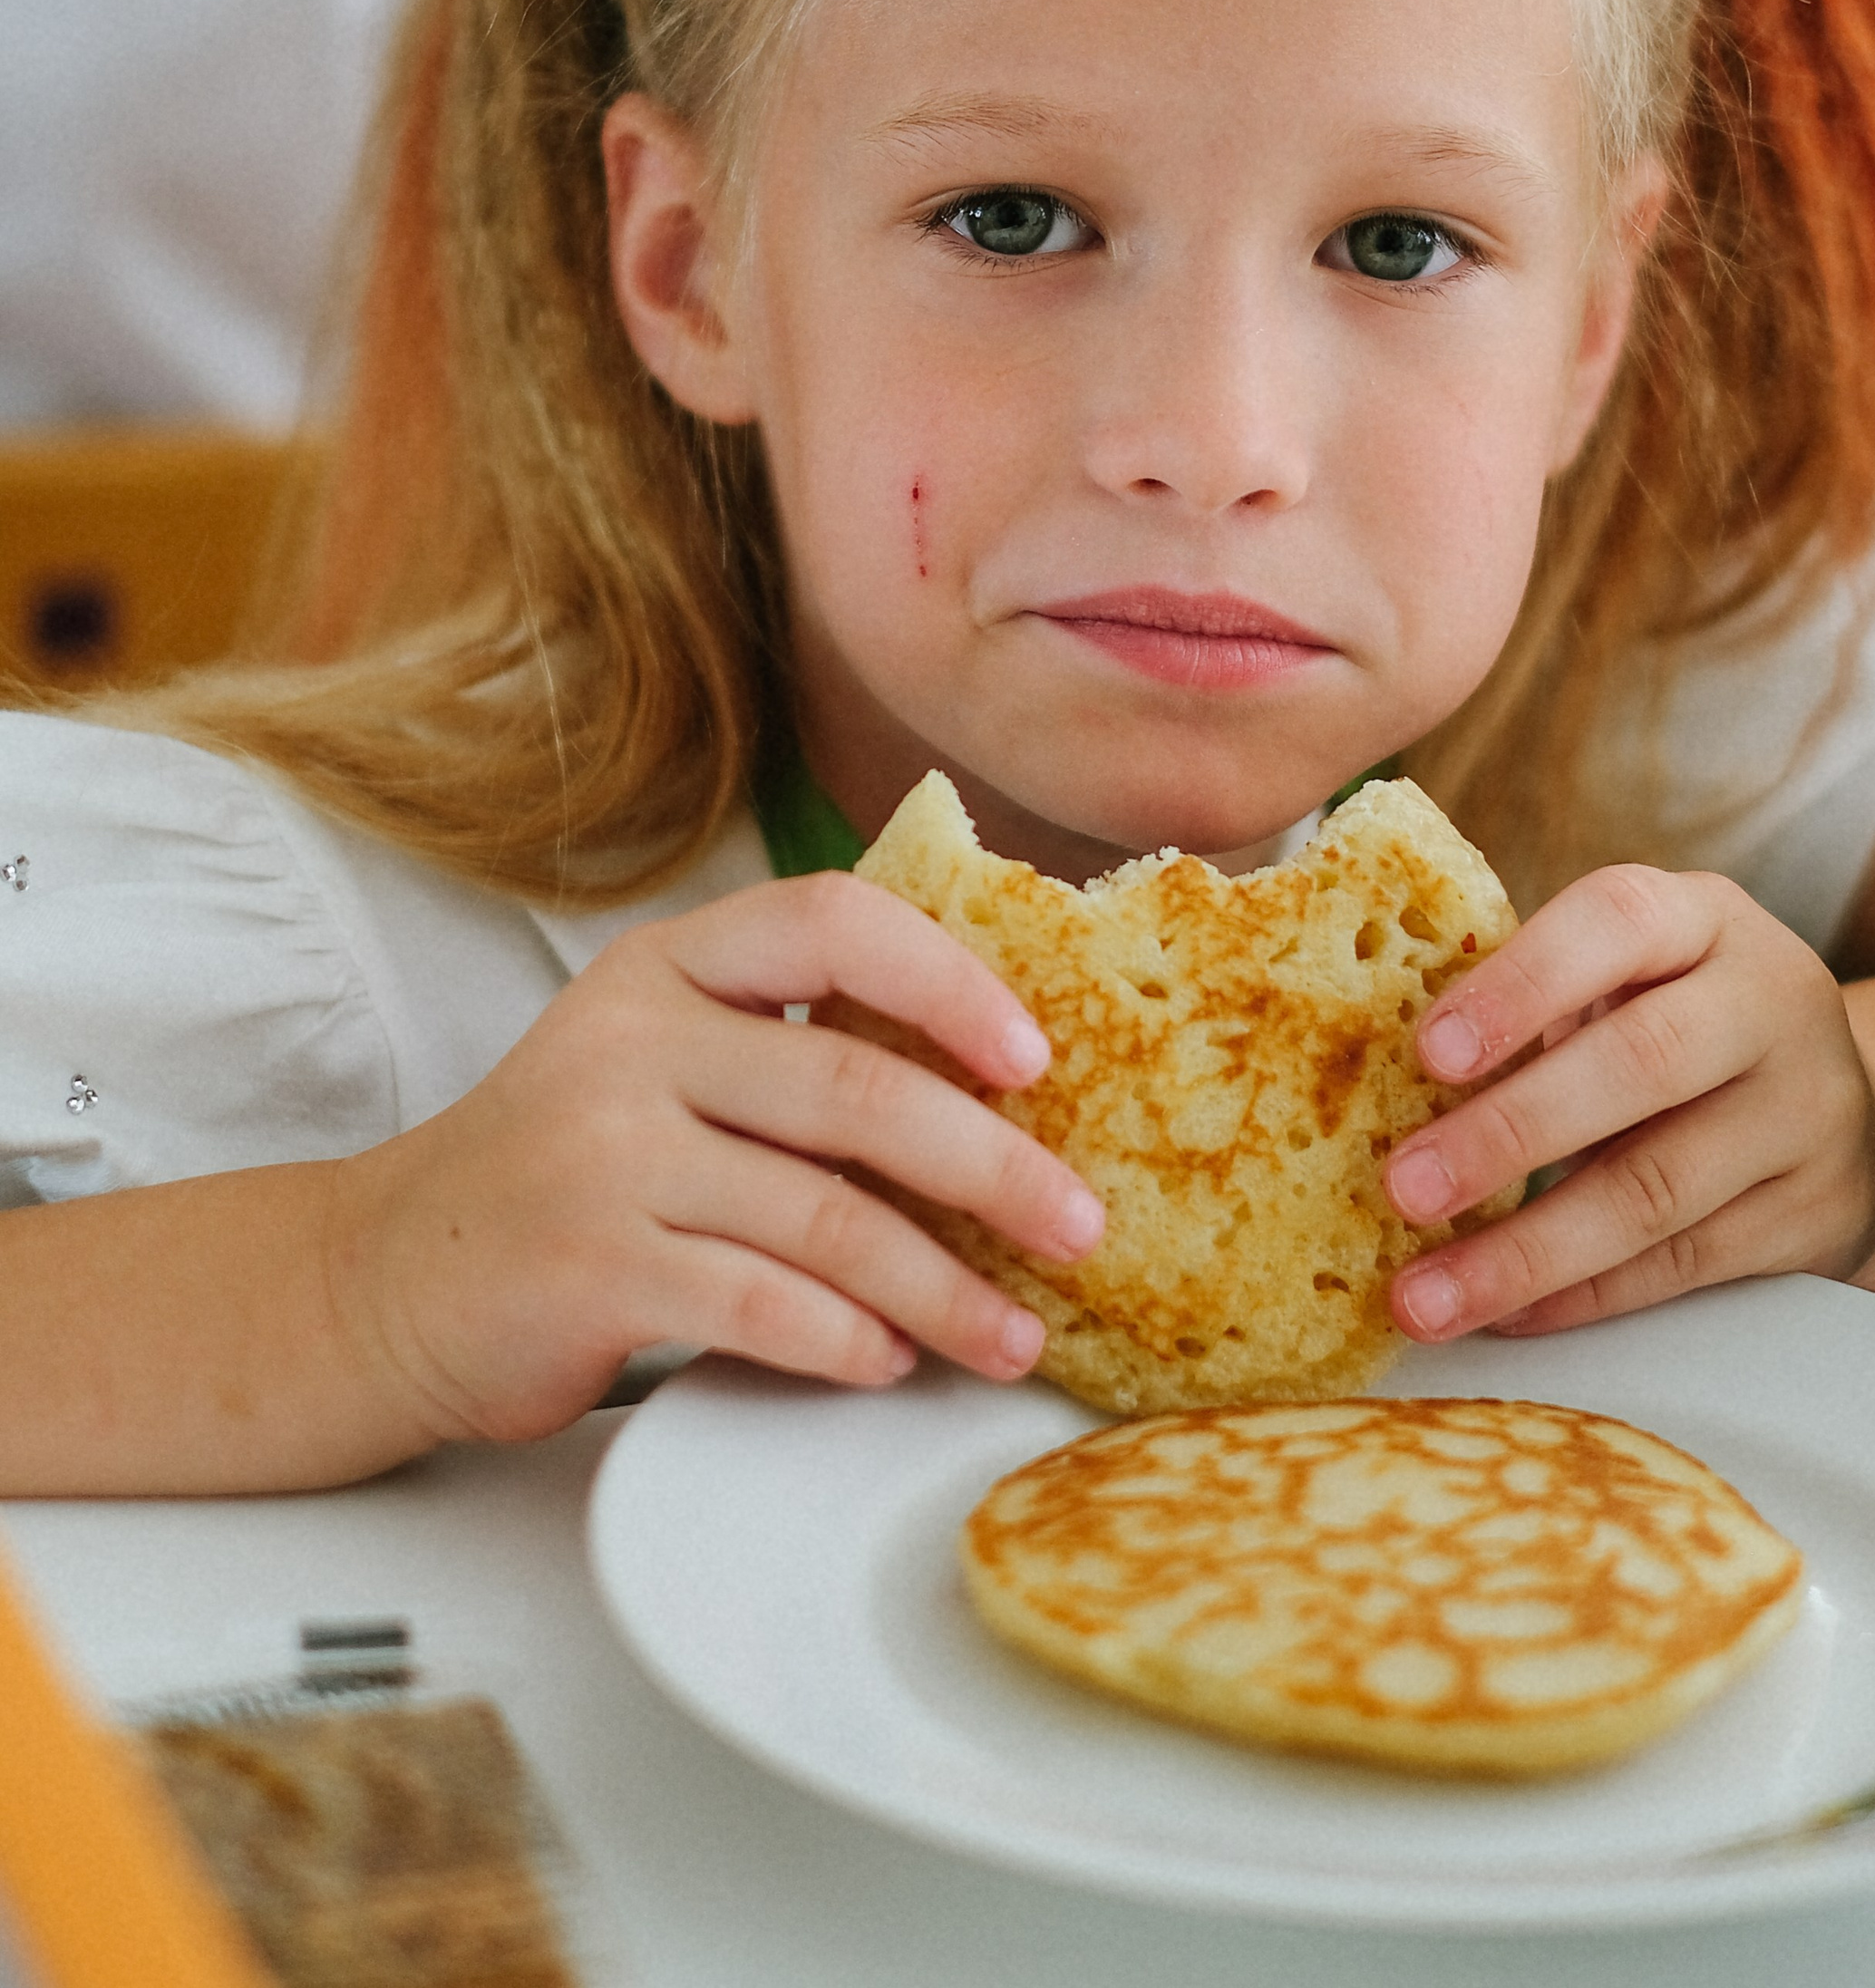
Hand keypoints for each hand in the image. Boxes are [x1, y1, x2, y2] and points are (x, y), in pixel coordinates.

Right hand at [330, 875, 1102, 1446]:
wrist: (386, 1281)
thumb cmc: (568, 1172)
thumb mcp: (659, 1064)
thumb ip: (785, 1053)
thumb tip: (1002, 1099)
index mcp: (668, 968)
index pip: (832, 920)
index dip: (948, 979)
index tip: (1035, 1056)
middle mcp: (633, 1043)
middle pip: (857, 1088)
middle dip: (993, 1168)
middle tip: (1080, 1227)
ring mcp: (604, 1155)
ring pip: (826, 1216)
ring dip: (943, 1287)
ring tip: (1013, 1337)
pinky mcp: (589, 1268)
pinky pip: (761, 1305)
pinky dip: (847, 1340)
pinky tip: (890, 1362)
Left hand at [1380, 866, 1874, 1338]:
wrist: (1847, 1108)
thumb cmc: (1683, 1018)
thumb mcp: (1633, 973)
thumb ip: (1536, 999)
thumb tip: (1374, 1072)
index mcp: (1702, 917)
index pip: (1618, 920)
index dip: (1521, 984)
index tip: (1429, 1052)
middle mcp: (1768, 1001)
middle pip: (1643, 1063)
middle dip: (1511, 1131)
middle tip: (1405, 1188)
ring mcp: (1802, 1112)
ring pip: (1658, 1188)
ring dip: (1528, 1250)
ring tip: (1425, 1294)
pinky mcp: (1812, 1215)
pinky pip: (1681, 1264)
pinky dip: (1581, 1295)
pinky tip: (1503, 1313)